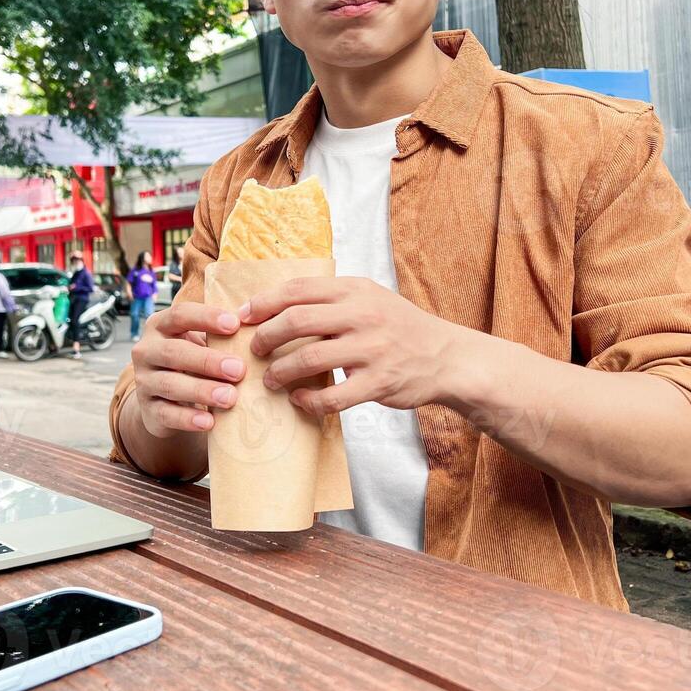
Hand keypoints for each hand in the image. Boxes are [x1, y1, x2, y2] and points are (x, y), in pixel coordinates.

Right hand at [129, 300, 248, 437]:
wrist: (165, 399)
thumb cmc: (191, 362)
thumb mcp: (200, 343)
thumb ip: (219, 336)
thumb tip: (258, 330)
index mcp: (160, 325)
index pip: (180, 314)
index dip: (206, 317)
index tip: (235, 325)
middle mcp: (146, 350)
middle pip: (174, 352)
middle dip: (208, 361)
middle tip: (238, 370)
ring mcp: (143, 381)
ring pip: (170, 384)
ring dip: (202, 390)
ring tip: (230, 397)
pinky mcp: (147, 409)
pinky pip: (166, 414)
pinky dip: (188, 418)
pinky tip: (209, 421)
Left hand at [242, 276, 468, 416]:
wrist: (446, 356)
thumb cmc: (399, 327)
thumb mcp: (370, 298)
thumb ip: (331, 299)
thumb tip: (277, 306)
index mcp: (355, 290)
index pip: (299, 289)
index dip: (264, 302)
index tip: (243, 316)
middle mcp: (363, 315)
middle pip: (296, 320)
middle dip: (266, 336)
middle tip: (254, 349)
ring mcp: (372, 349)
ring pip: (309, 358)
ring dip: (281, 371)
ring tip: (270, 379)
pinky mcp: (379, 382)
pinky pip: (333, 396)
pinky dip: (309, 401)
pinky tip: (298, 400)